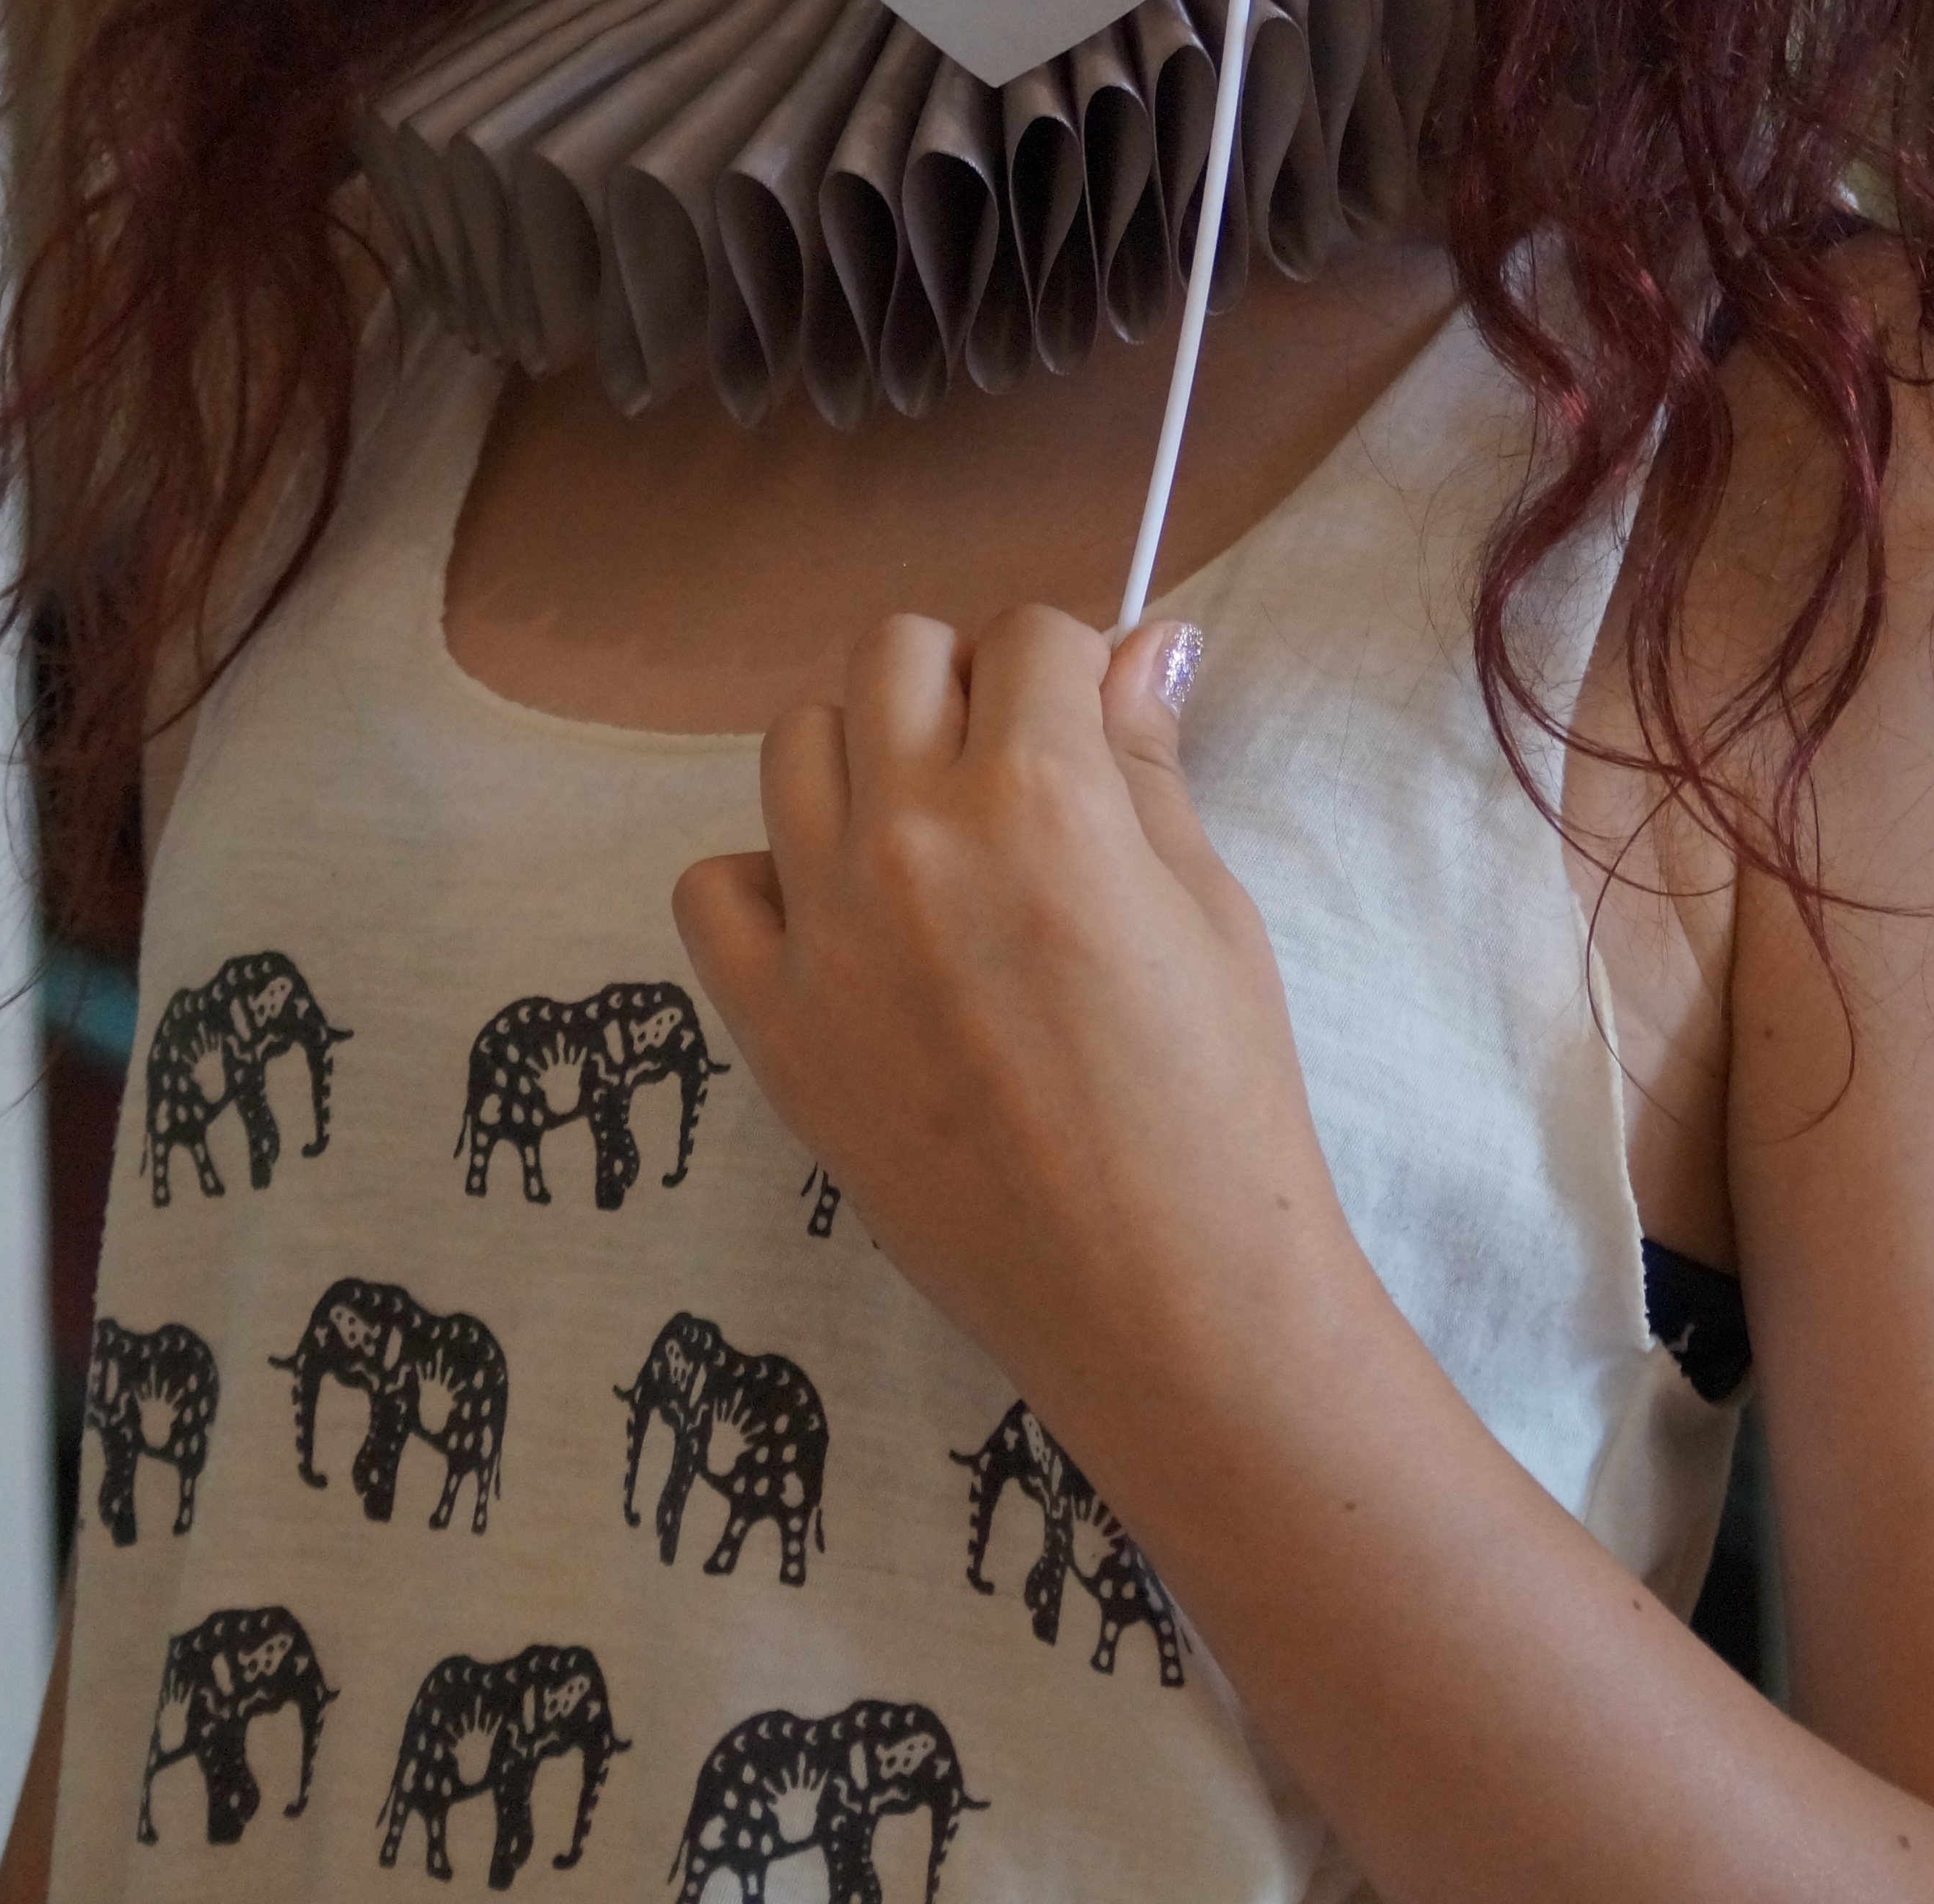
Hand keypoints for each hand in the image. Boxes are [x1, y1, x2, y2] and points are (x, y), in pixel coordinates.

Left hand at [674, 608, 1359, 1444]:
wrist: (1162, 1298)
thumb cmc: (1218, 1102)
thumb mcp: (1209, 907)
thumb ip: (1145, 762)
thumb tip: (1141, 644)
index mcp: (1041, 797)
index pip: (1027, 636)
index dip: (1070, 668)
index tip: (1089, 720)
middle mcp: (914, 838)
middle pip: (891, 655)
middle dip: (960, 684)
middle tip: (1011, 769)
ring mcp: (825, 932)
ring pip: (795, 743)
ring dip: (865, 760)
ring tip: (931, 840)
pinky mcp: (772, 1025)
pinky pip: (715, 886)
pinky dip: (771, 881)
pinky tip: (847, 927)